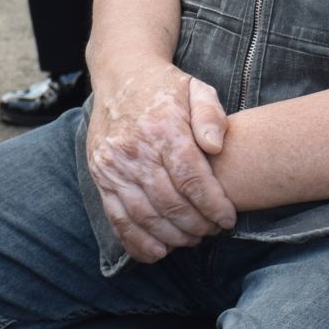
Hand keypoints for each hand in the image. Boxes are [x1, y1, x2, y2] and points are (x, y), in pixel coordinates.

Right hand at [85, 61, 233, 262]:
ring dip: (173, 236)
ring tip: (193, 239)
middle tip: (213, 231)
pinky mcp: (101, 177)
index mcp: (162, 127)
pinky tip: (159, 251)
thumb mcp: (197, 88)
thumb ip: (211, 115)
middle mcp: (134, 149)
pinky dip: (138, 242)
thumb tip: (216, 146)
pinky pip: (117, 219)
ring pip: (145, 216)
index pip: (191, 178)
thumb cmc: (166, 88)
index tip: (228, 218)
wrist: (121, 77)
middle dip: (197, 225)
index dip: (213, 205)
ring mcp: (113, 166)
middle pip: (170, 202)